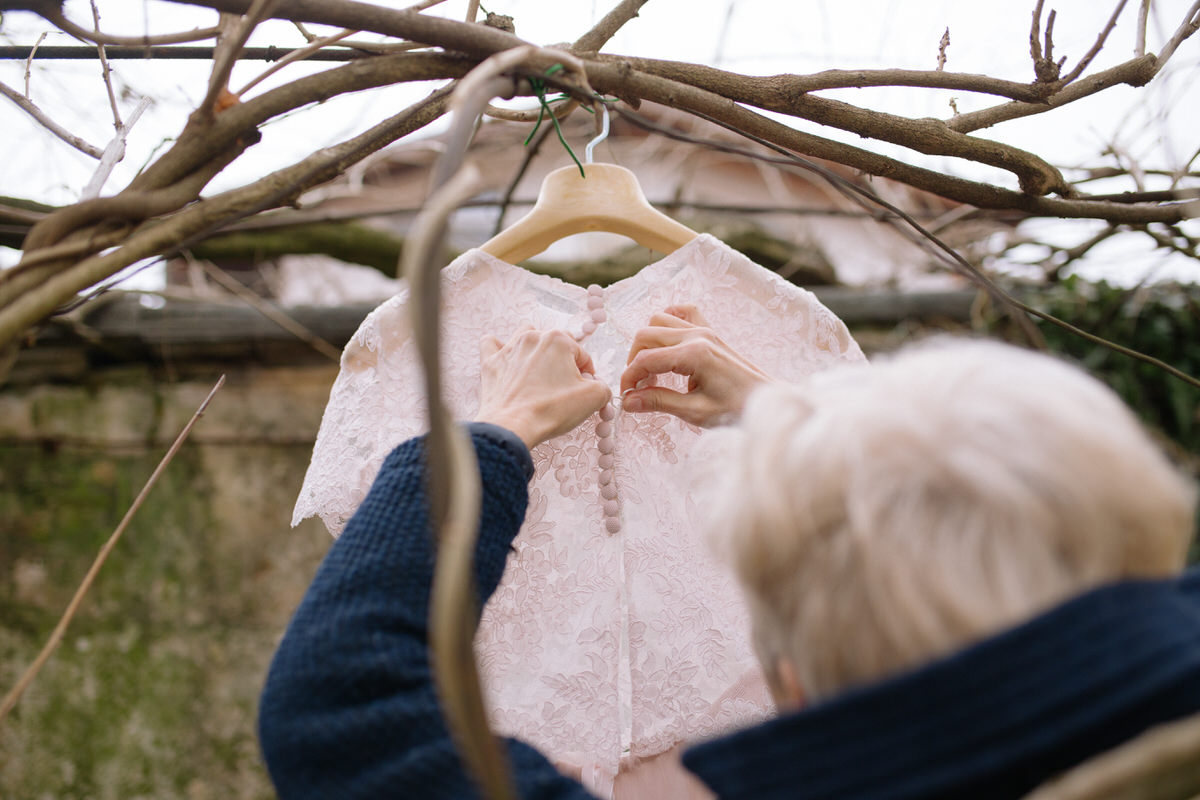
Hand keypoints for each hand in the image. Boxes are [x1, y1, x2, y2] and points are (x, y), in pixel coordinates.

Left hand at [476, 327, 611, 448]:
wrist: (512, 426)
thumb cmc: (551, 410)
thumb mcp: (593, 398)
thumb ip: (603, 386)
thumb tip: (596, 386)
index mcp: (558, 340)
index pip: (582, 354)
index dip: (587, 374)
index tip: (584, 390)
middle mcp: (533, 337)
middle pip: (556, 345)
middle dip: (563, 363)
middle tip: (564, 387)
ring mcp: (509, 348)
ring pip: (526, 336)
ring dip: (535, 349)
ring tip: (539, 371)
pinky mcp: (491, 362)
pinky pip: (491, 344)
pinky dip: (498, 348)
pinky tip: (506, 359)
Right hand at [619, 305, 771, 426]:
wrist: (767, 401)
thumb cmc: (736, 409)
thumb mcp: (695, 412)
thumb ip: (659, 402)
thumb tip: (628, 401)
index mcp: (694, 354)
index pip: (645, 360)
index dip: (629, 378)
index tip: (626, 397)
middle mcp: (697, 335)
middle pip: (646, 335)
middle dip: (634, 361)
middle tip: (637, 387)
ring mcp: (705, 329)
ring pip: (659, 321)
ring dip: (647, 345)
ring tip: (652, 373)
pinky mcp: (711, 331)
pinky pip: (682, 313)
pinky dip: (668, 322)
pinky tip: (667, 346)